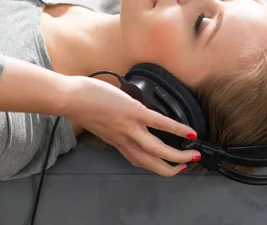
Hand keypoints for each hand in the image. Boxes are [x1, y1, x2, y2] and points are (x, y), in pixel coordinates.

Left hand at [64, 76, 199, 176]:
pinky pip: (160, 124)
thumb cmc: (82, 106)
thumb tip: (123, 119)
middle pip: (152, 163)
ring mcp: (131, 128)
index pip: (140, 161)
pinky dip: (177, 129)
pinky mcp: (134, 113)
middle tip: (187, 165)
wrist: (72, 99)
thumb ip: (114, 125)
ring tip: (194, 154)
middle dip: (172, 168)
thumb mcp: (100, 122)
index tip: (169, 166)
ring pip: (159, 150)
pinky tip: (189, 132)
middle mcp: (125, 140)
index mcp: (118, 142)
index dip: (156, 166)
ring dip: (179, 155)